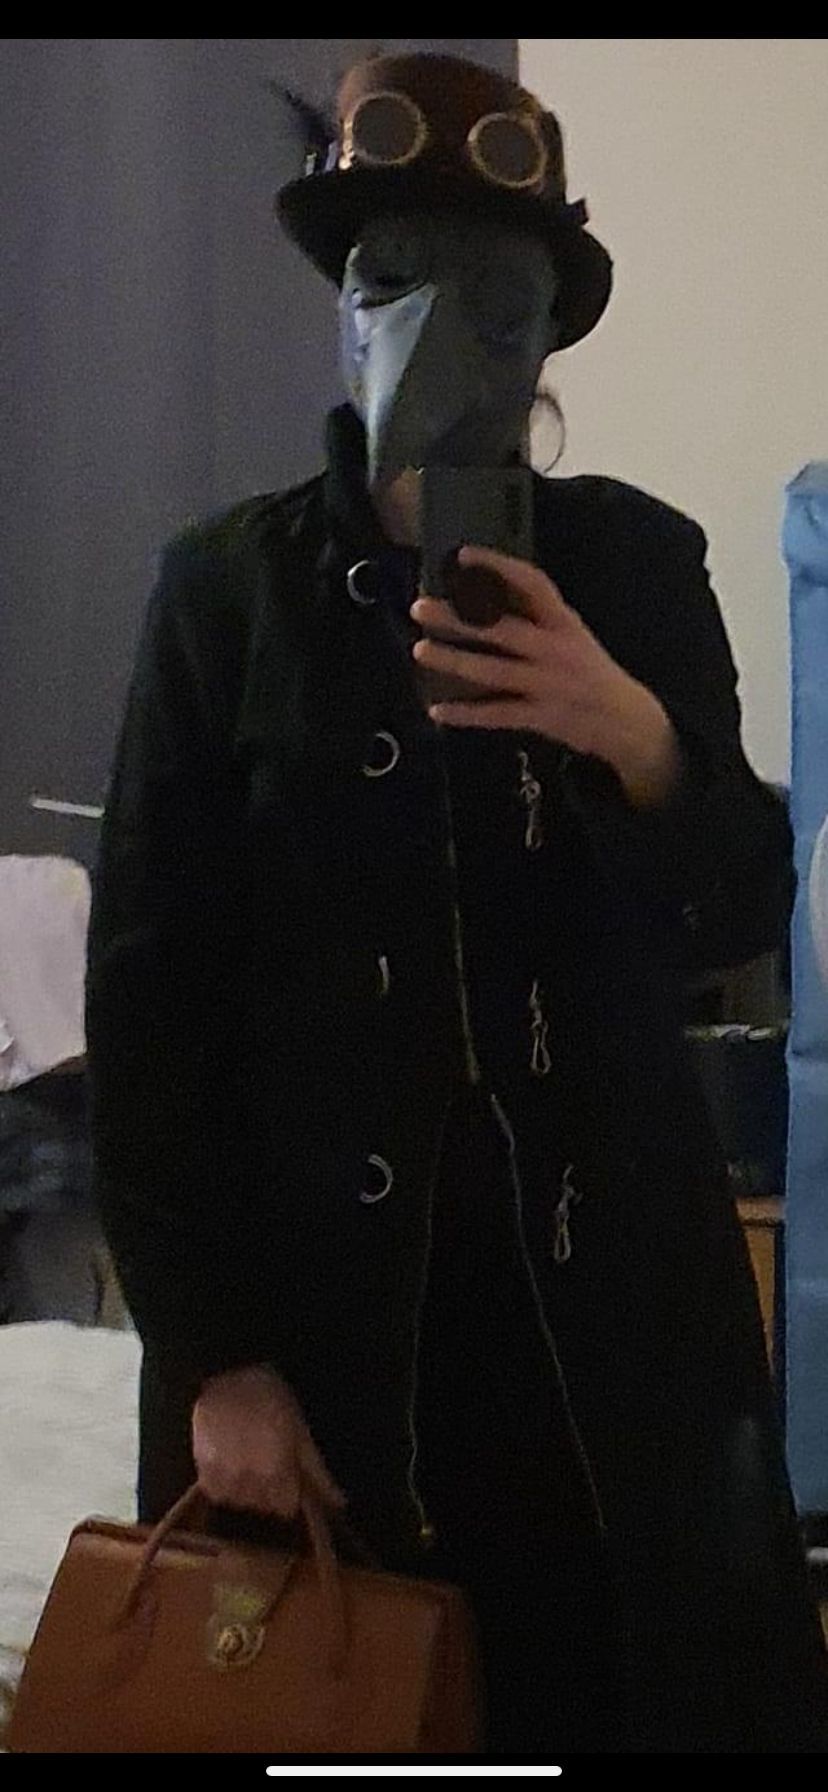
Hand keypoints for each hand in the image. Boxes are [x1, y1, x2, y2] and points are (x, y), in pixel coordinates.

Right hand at [192, 1365, 345, 1518]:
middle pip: (263, 1507)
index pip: (286, 1509)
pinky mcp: (202, 1469)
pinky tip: (228, 1460)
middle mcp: (249, 1482)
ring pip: (238, 1502)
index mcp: (277, 1473)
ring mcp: (222, 1477)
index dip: (289, 1493)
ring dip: (244, 1488)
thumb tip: (340, 1504)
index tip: (287, 1477)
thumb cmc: (271, 1398)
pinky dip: (222, 1483)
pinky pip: (215, 1492)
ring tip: (246, 1457)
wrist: (229, 1372)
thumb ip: (317, 1473)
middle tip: (267, 1460)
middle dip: (269, 1490)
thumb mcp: (301, 1431)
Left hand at [411, 545, 682, 809]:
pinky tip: (438, 710)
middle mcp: (555, 649)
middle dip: (458, 616)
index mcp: (564, 622)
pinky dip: (465, 714)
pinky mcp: (541, 717)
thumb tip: (486, 596)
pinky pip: (496, 714)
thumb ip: (536, 618)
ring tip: (420, 650)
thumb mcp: (573, 636)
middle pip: (500, 628)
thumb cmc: (591, 673)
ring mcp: (547, 685)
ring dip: (452, 661)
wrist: (628, 721)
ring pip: (491, 671)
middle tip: (420, 607)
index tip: (463, 555)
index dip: (497, 566)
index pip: (531, 583)